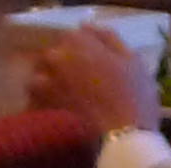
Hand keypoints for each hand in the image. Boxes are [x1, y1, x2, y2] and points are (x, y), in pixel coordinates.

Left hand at [24, 24, 160, 142]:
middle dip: (65, 67)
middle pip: (55, 56)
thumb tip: (88, 27)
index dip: (86, 51)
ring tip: (65, 99)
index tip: (96, 65)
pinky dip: (43, 105)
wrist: (123, 137)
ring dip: (49, 85)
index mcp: (79, 40)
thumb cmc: (135, 96)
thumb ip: (109, 38)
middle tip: (82, 84)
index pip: (75, 37)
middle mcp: (57, 56)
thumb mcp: (133, 60)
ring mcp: (45, 82)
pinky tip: (58, 113)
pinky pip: (36, 101)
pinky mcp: (41, 107)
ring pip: (40, 78)